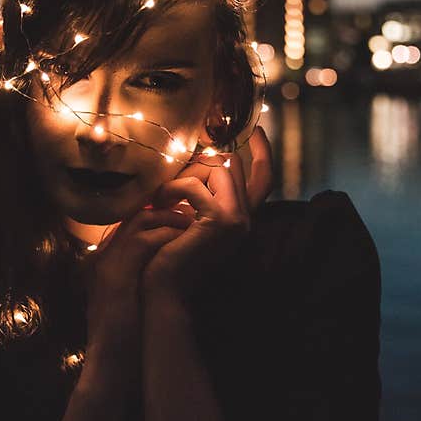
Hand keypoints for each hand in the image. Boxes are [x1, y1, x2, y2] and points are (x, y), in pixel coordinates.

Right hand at [78, 205, 193, 353]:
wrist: (109, 367)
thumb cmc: (127, 340)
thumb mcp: (131, 301)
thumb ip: (142, 279)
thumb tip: (168, 264)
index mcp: (103, 264)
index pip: (130, 225)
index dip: (157, 217)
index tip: (180, 219)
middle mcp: (101, 258)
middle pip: (134, 217)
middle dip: (165, 211)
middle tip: (191, 214)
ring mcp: (106, 265)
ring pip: (139, 222)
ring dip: (169, 219)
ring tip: (192, 224)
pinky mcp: (117, 275)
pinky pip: (143, 241)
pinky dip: (167, 236)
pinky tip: (185, 239)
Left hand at [140, 126, 272, 298]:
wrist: (165, 290)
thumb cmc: (170, 255)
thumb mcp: (190, 220)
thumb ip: (201, 197)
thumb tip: (199, 159)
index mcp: (242, 218)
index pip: (264, 177)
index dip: (263, 151)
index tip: (258, 129)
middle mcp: (246, 218)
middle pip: (231, 164)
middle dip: (197, 162)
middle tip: (170, 180)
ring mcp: (236, 219)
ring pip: (215, 168)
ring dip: (181, 176)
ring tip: (160, 197)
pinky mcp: (219, 220)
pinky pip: (193, 185)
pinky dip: (170, 190)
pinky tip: (157, 204)